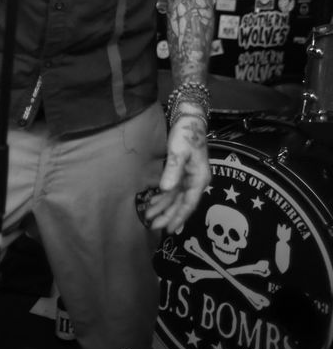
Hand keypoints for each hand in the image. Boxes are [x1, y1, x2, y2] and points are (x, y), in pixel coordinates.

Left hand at [144, 114, 210, 233]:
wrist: (190, 119)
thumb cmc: (187, 134)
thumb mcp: (179, 151)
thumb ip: (173, 170)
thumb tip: (166, 190)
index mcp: (198, 178)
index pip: (188, 203)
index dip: (178, 217)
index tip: (168, 229)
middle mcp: (195, 181)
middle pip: (181, 203)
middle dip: (168, 215)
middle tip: (153, 226)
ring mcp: (189, 177)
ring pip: (175, 197)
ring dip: (163, 207)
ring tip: (149, 217)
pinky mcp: (182, 172)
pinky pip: (172, 189)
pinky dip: (163, 196)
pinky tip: (153, 202)